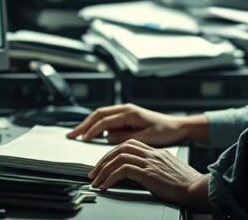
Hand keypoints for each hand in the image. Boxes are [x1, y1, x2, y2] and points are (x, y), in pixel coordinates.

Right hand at [65, 103, 208, 145]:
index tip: (82, 138)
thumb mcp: (146, 138)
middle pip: (98, 114)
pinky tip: (91, 133)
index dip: (92, 130)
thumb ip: (125, 137)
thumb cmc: (165, 132)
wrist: (177, 127)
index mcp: (130, 112)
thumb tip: (108, 136)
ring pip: (100, 115)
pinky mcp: (126, 117)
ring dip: (87, 124)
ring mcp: (125, 112)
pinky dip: (96, 125)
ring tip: (76, 134)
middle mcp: (125, 109)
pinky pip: (107, 119)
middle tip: (70, 135)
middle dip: (83, 124)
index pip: (104, 120)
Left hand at [89, 139, 212, 210]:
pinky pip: (122, 171)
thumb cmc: (185, 184)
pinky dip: (110, 178)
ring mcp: (150, 162)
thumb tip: (135, 175)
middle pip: (120, 149)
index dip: (112, 154)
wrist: (197, 188)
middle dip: (103, 161)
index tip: (104, 165)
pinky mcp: (148, 173)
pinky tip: (106, 186)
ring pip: (118, 159)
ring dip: (103, 170)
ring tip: (96, 182)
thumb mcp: (166, 172)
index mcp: (155, 152)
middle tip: (94, 173)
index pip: (128, 145)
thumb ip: (152, 168)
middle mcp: (151, 153)